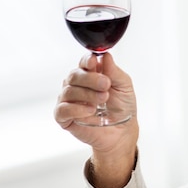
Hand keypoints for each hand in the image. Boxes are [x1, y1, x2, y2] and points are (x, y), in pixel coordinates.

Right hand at [54, 53, 138, 187]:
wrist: (122, 131)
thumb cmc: (122, 107)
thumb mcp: (124, 86)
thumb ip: (114, 72)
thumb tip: (105, 55)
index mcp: (91, 74)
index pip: (84, 63)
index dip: (87, 61)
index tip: (94, 62)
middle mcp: (78, 85)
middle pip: (75, 75)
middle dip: (90, 79)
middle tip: (105, 85)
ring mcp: (69, 100)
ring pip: (69, 91)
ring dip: (87, 94)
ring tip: (103, 99)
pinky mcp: (64, 117)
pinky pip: (62, 109)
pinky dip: (76, 108)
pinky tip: (90, 110)